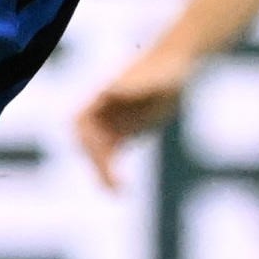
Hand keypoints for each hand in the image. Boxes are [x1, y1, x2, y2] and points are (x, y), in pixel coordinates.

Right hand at [75, 46, 194, 191]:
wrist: (177, 65)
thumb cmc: (165, 69)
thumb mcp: (151, 79)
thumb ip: (130, 87)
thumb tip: (107, 91)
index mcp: (102, 98)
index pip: (81, 124)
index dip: (86, 142)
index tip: (102, 156)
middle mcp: (103, 112)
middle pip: (87, 143)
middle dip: (95, 163)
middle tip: (112, 184)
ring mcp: (113, 122)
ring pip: (98, 154)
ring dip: (102, 173)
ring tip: (117, 192)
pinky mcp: (125, 132)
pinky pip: (111, 157)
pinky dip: (112, 173)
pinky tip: (121, 189)